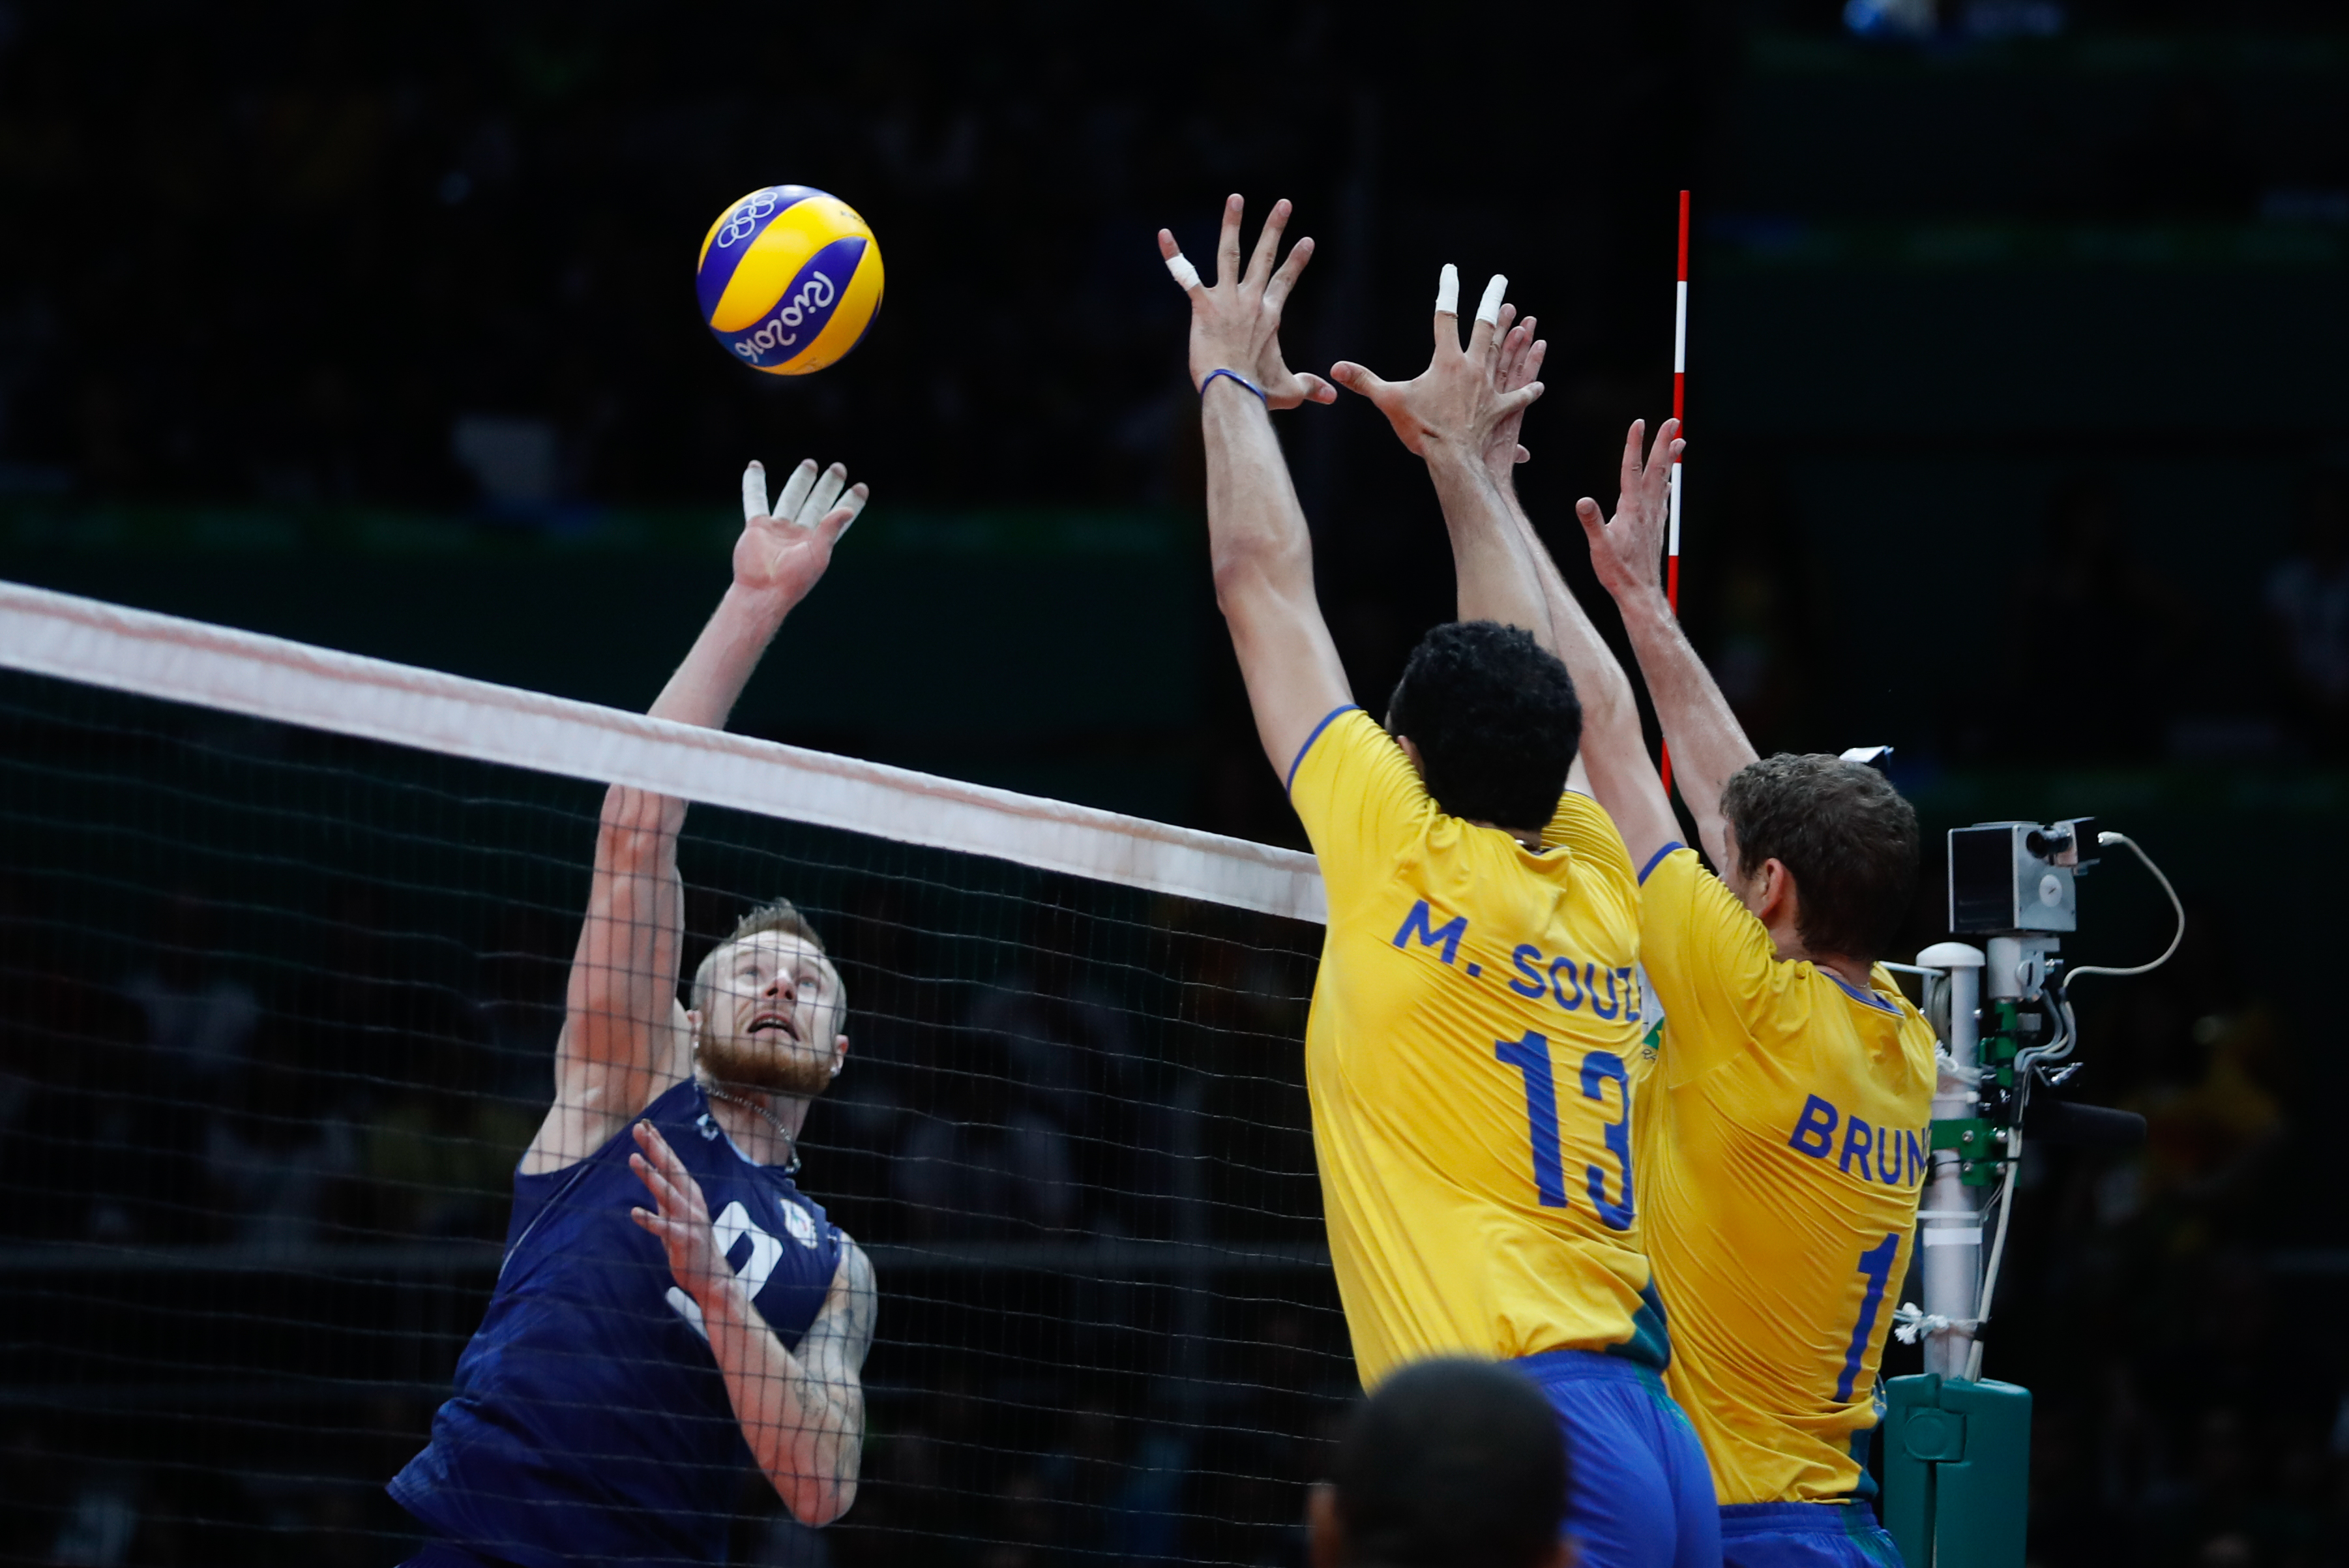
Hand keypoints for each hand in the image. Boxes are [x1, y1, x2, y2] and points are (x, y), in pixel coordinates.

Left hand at [630, 1120, 733, 1310]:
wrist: (713, 1277)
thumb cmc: (692, 1246)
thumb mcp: (678, 1215)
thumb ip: (666, 1196)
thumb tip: (651, 1175)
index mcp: (690, 1195)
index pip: (673, 1164)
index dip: (659, 1144)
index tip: (645, 1125)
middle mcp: (691, 1202)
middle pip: (672, 1170)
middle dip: (655, 1148)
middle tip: (639, 1129)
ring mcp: (689, 1220)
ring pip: (668, 1193)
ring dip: (651, 1176)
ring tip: (634, 1158)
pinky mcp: (685, 1239)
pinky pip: (664, 1228)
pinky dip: (650, 1220)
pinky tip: (634, 1212)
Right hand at [733, 459, 868, 600]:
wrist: (763, 591)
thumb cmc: (794, 579)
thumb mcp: (818, 554)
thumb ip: (831, 529)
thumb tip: (848, 509)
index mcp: (819, 542)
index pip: (839, 516)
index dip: (850, 502)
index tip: (862, 486)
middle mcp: (800, 533)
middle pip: (817, 503)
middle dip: (828, 485)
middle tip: (838, 467)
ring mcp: (779, 529)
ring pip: (792, 498)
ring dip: (800, 480)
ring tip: (810, 463)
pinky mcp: (757, 527)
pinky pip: (755, 500)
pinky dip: (753, 483)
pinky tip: (754, 465)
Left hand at [1158, 196, 1335, 410]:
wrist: (1234, 392)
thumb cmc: (1260, 392)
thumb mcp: (1290, 389)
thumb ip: (1309, 387)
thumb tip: (1333, 396)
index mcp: (1270, 315)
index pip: (1286, 280)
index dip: (1297, 260)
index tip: (1307, 240)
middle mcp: (1251, 300)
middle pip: (1265, 256)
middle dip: (1275, 227)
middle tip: (1283, 203)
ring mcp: (1227, 300)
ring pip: (1231, 252)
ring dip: (1233, 223)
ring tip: (1235, 198)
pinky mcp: (1203, 306)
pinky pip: (1185, 276)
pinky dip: (1173, 255)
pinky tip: (1163, 235)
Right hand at [1329, 267, 1542, 460]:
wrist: (1451, 458)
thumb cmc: (1420, 428)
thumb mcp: (1388, 401)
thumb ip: (1364, 381)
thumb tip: (1335, 368)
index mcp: (1446, 360)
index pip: (1446, 316)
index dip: (1447, 290)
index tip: (1451, 269)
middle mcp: (1472, 367)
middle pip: (1486, 326)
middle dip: (1493, 300)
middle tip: (1501, 280)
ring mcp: (1489, 387)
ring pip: (1503, 353)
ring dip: (1513, 334)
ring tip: (1523, 317)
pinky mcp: (1499, 409)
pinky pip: (1517, 397)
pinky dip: (1527, 391)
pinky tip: (1536, 385)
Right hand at [1574, 418, 1683, 603]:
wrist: (1641, 591)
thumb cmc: (1618, 571)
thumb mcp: (1599, 548)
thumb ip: (1592, 523)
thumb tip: (1583, 500)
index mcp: (1631, 508)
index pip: (1632, 469)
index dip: (1635, 444)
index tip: (1639, 422)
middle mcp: (1647, 508)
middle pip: (1657, 468)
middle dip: (1664, 442)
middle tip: (1673, 420)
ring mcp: (1655, 516)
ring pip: (1665, 479)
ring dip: (1671, 458)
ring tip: (1680, 441)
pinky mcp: (1657, 526)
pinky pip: (1665, 496)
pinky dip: (1668, 481)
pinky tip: (1670, 480)